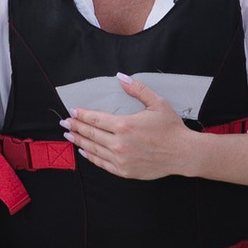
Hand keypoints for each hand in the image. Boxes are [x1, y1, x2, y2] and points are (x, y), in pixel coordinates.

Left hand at [66, 79, 195, 178]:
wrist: (183, 153)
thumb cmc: (171, 128)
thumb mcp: (156, 103)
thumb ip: (137, 89)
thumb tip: (121, 77)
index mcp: (124, 125)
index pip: (95, 119)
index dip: (82, 115)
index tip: (72, 111)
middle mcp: (119, 143)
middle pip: (90, 134)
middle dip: (75, 127)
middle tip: (65, 123)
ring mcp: (120, 159)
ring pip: (93, 149)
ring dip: (79, 141)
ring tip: (69, 136)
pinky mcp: (124, 171)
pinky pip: (102, 163)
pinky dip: (91, 157)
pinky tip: (84, 151)